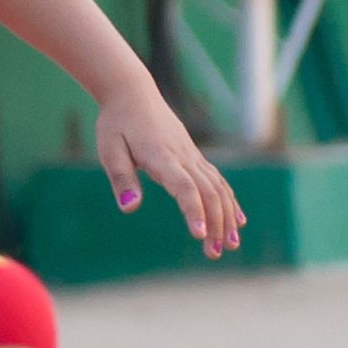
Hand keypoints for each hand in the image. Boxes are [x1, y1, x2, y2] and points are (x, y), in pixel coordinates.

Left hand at [99, 91, 243, 257]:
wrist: (133, 94)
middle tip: (214, 254)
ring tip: (230, 245)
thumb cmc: (117, 124)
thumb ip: (122, 179)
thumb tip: (130, 208)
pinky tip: (237, 222)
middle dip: (215, 224)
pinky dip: (230, 201)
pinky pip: (218, 180)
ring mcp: (193, 156)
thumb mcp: (110, 150)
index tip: (199, 235)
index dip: (193, 210)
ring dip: (226, 217)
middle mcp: (184, 157)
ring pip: (218, 188)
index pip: (184, 187)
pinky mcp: (195, 157)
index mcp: (162, 157)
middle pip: (208, 192)